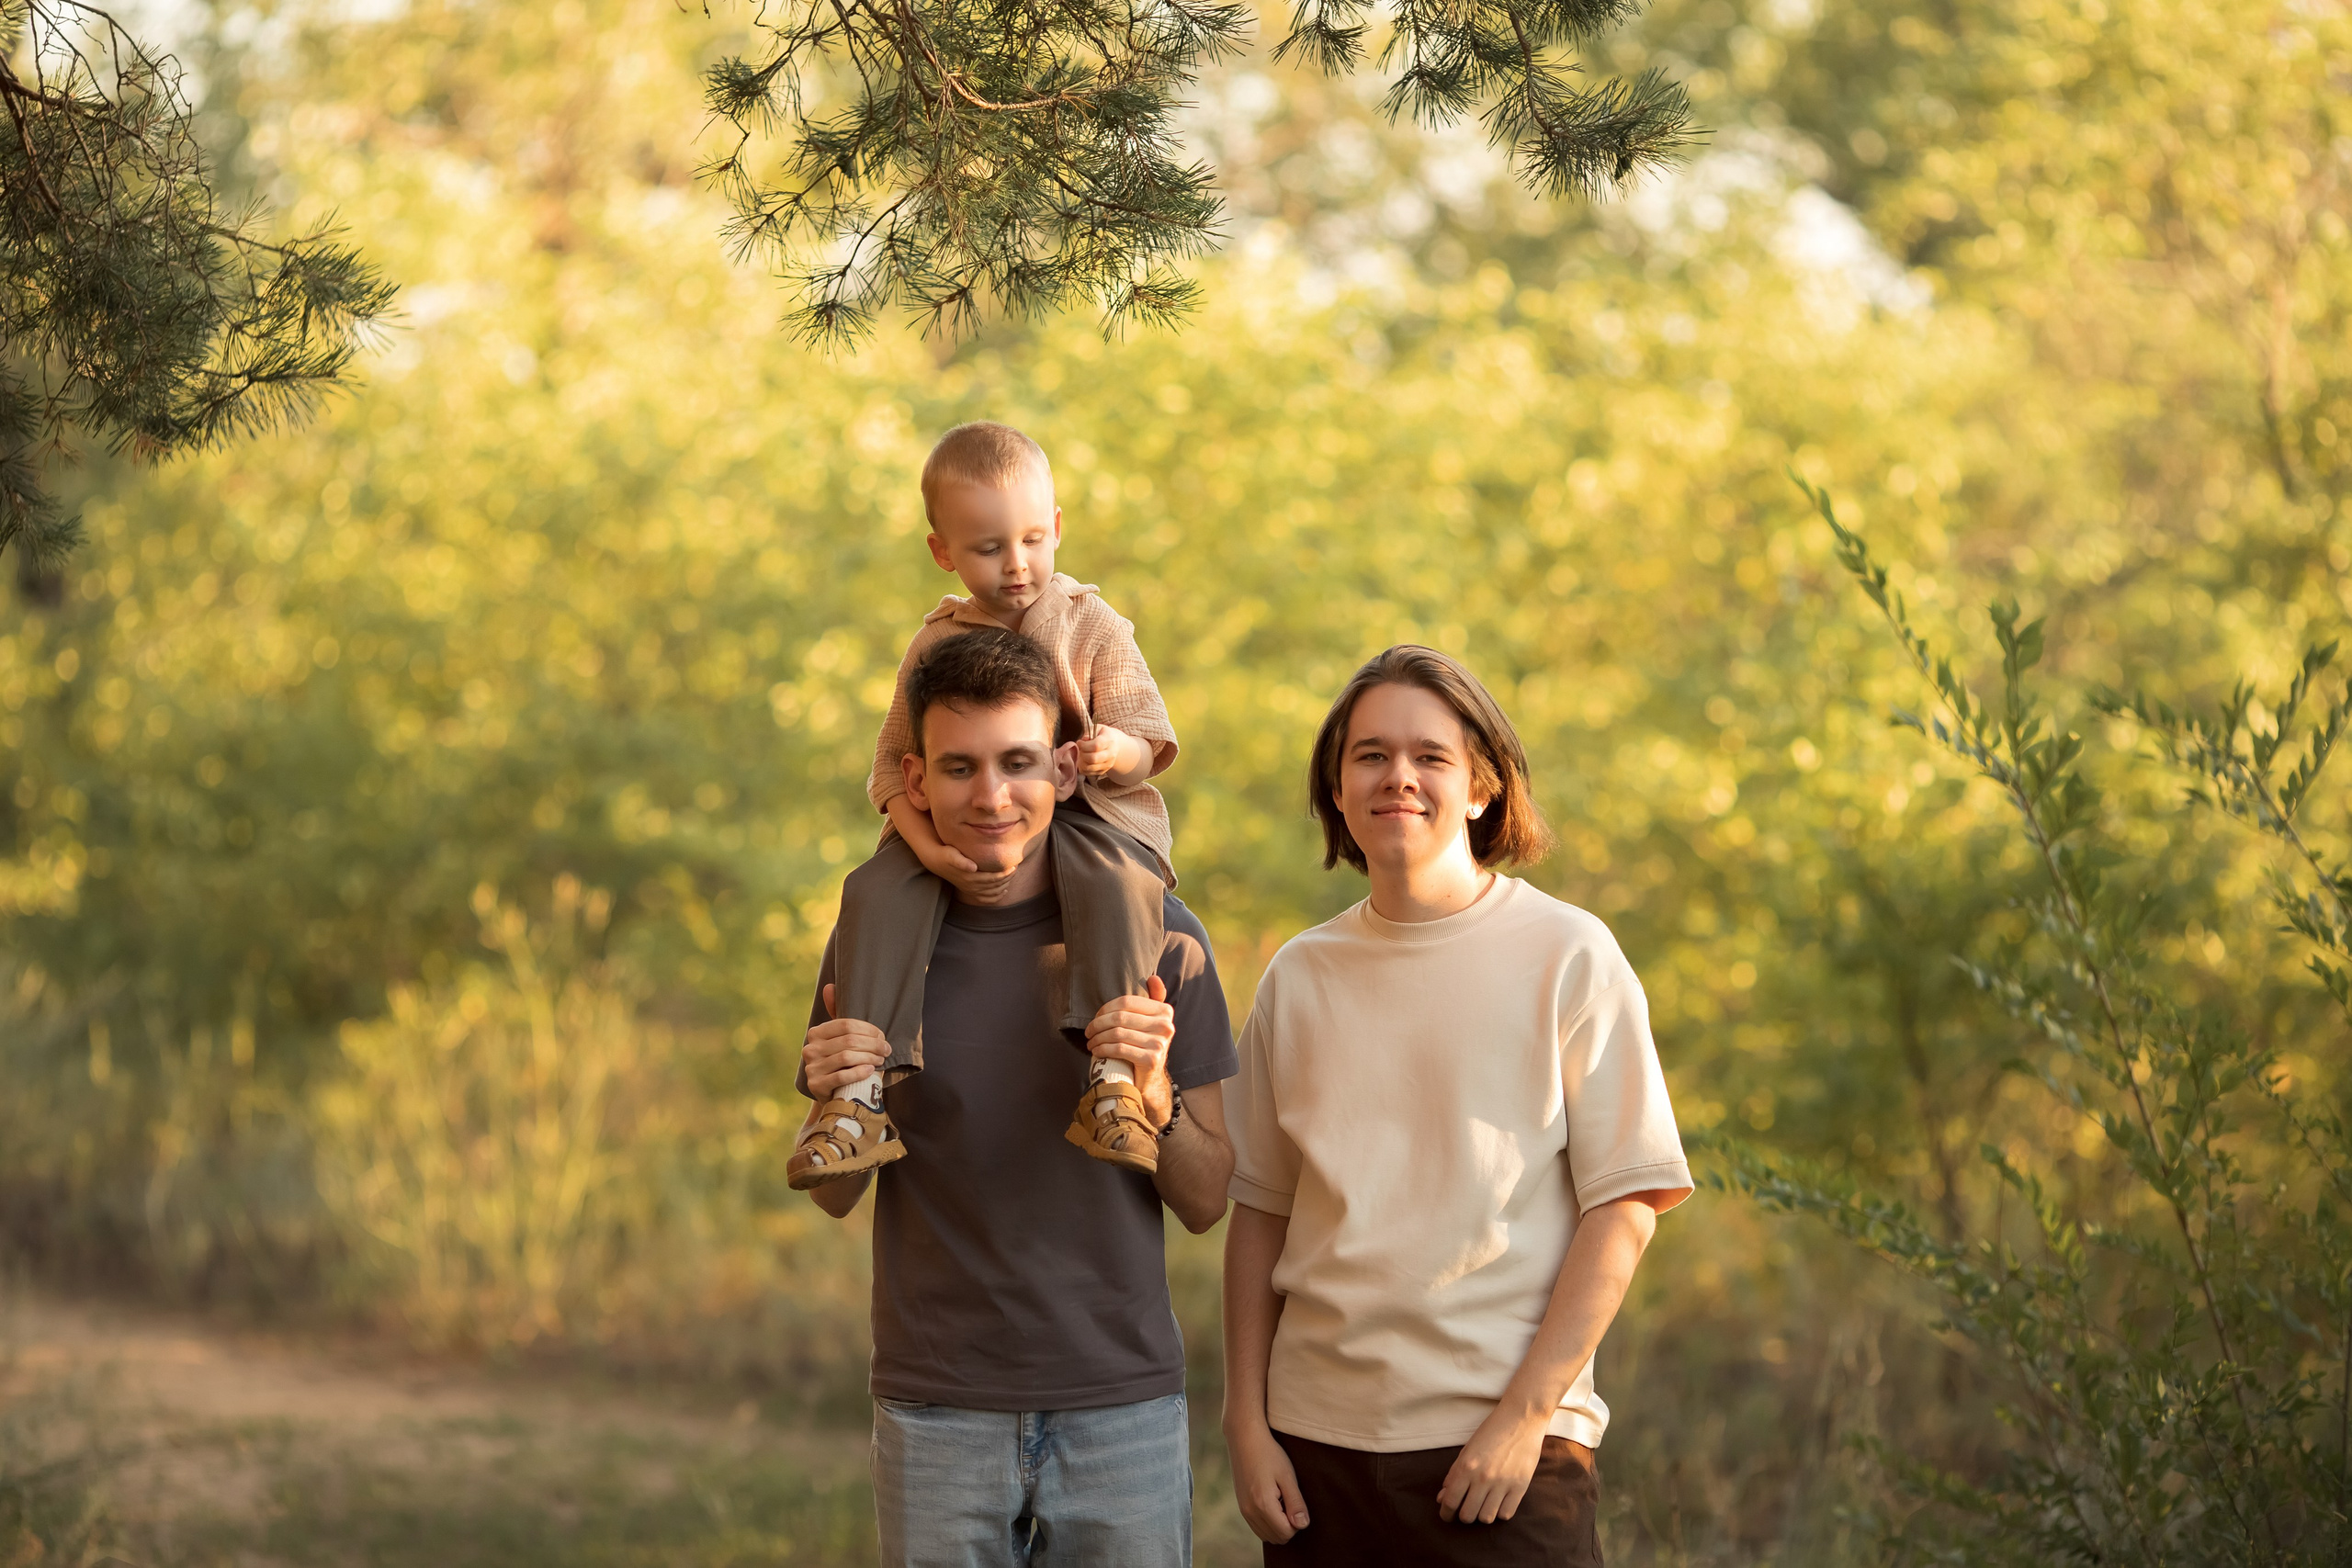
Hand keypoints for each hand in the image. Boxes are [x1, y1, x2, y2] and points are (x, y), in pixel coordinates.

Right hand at [801, 983, 888, 1098]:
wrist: (835, 1095)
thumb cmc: (843, 1062)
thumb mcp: (841, 1039)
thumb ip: (837, 1014)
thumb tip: (829, 986)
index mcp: (816, 1033)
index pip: (846, 1025)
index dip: (868, 1030)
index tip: (882, 1036)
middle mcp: (810, 1048)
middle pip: (849, 1041)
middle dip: (873, 1044)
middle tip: (887, 1050)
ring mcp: (811, 1067)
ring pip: (847, 1057)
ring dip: (870, 1057)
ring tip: (881, 1060)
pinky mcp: (816, 1085)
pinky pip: (842, 1075)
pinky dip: (860, 1072)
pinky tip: (871, 1070)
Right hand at [912, 833, 1014, 902]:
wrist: (936, 861)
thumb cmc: (946, 854)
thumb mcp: (952, 855)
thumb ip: (961, 861)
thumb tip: (973, 867)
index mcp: (969, 877)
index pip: (993, 878)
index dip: (1005, 873)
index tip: (1013, 865)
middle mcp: (971, 886)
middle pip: (995, 886)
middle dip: (1008, 878)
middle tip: (1016, 868)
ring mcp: (970, 890)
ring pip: (992, 893)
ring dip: (1004, 886)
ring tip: (1012, 876)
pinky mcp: (969, 891)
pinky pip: (985, 899)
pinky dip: (996, 897)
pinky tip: (1004, 891)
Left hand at [1072, 723, 1135, 780]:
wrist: (1115, 745)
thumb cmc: (1103, 735)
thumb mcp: (1097, 728)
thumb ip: (1089, 732)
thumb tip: (1084, 740)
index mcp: (1109, 740)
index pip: (1096, 746)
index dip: (1084, 745)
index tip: (1080, 742)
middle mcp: (1111, 754)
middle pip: (1093, 758)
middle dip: (1082, 754)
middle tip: (1081, 749)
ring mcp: (1108, 764)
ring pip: (1089, 767)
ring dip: (1081, 761)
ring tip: (1082, 755)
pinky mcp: (1103, 771)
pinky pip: (1088, 773)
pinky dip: (1082, 767)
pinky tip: (1084, 760)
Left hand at [1085, 974, 1174, 1125]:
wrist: (1149, 1080)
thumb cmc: (1144, 1046)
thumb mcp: (1150, 1022)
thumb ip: (1153, 999)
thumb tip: (1153, 977)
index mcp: (1165, 1011)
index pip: (1127, 1002)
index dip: (1106, 1008)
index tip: (1095, 1018)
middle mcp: (1165, 1025)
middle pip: (1120, 1017)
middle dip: (1098, 1024)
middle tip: (1088, 1032)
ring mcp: (1160, 1043)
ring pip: (1117, 1033)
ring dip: (1097, 1038)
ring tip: (1090, 1042)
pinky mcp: (1152, 1059)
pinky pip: (1119, 1049)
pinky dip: (1103, 1049)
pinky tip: (1096, 1052)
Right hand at [1227, 1422, 1310, 1543]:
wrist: (1244, 1438)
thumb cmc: (1269, 1454)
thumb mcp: (1287, 1476)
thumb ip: (1296, 1503)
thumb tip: (1302, 1525)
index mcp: (1263, 1505)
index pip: (1286, 1533)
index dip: (1297, 1522)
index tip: (1296, 1501)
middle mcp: (1250, 1512)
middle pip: (1277, 1538)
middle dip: (1288, 1525)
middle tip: (1289, 1499)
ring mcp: (1244, 1510)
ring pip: (1267, 1535)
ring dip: (1278, 1525)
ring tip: (1280, 1499)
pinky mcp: (1241, 1507)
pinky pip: (1258, 1528)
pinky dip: (1268, 1522)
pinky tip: (1272, 1501)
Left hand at [1436, 1403, 1549, 1524]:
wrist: (1521, 1418)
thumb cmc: (1491, 1432)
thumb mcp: (1467, 1450)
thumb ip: (1454, 1475)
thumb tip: (1442, 1498)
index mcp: (1466, 1467)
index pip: (1450, 1501)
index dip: (1446, 1513)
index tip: (1447, 1515)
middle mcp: (1483, 1478)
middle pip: (1467, 1515)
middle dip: (1463, 1516)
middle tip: (1466, 1510)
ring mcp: (1502, 1483)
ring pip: (1486, 1518)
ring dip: (1482, 1515)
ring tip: (1483, 1506)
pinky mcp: (1520, 1486)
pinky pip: (1506, 1514)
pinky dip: (1500, 1512)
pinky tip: (1499, 1503)